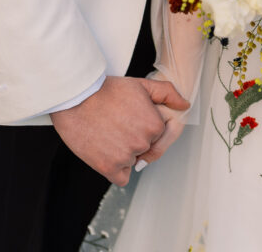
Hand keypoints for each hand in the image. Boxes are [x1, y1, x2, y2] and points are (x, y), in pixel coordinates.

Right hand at [51, 75, 188, 185]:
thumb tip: (185, 105)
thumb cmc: (108, 90)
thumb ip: (167, 93)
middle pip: (145, 148)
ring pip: (133, 161)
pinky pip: (122, 177)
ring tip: (109, 133)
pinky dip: (116, 168)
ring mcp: (125, 157)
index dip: (143, 124)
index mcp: (154, 124)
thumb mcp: (141, 85)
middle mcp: (142, 142)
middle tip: (117, 124)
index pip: (156, 133)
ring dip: (124, 152)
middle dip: (134, 138)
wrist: (77, 98)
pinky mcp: (108, 168)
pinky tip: (107, 150)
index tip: (129, 116)